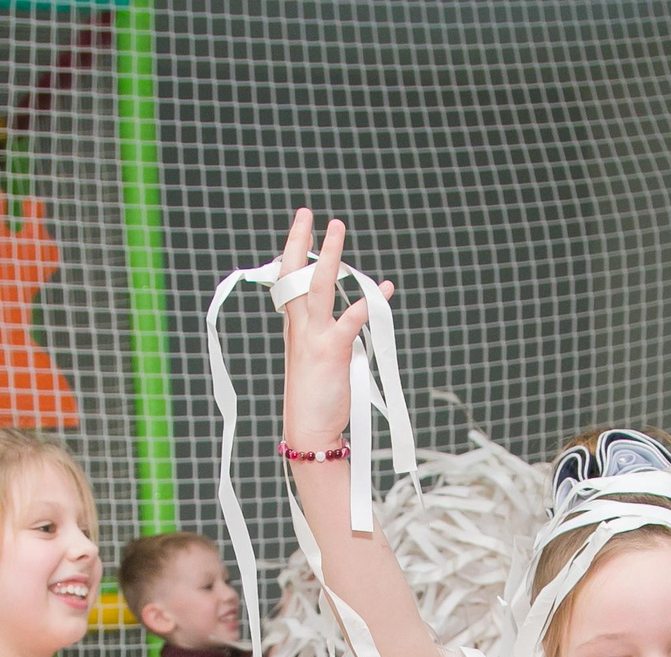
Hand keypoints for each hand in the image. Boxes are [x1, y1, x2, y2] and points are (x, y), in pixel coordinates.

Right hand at [275, 208, 395, 452]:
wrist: (309, 430)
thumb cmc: (315, 398)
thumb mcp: (313, 358)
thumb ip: (325, 333)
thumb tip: (348, 315)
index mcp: (295, 329)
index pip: (287, 283)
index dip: (290, 253)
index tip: (298, 228)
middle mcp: (300, 329)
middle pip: (294, 276)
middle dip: (300, 241)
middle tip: (307, 213)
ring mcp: (314, 338)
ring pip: (319, 287)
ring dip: (328, 256)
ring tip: (336, 228)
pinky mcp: (333, 351)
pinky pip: (351, 319)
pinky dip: (368, 303)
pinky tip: (384, 290)